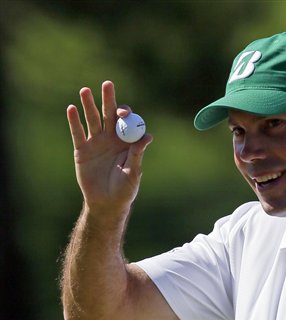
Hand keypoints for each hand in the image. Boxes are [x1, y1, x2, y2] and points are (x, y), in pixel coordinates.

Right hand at [67, 81, 151, 212]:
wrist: (106, 202)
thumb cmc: (125, 189)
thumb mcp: (133, 172)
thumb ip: (137, 155)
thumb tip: (147, 137)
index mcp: (127, 141)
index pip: (127, 122)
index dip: (126, 114)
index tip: (124, 113)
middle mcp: (112, 138)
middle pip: (109, 114)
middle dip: (109, 100)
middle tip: (108, 84)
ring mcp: (96, 142)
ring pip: (92, 119)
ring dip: (89, 105)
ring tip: (85, 90)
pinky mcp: (82, 150)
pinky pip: (78, 133)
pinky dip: (74, 121)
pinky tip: (71, 108)